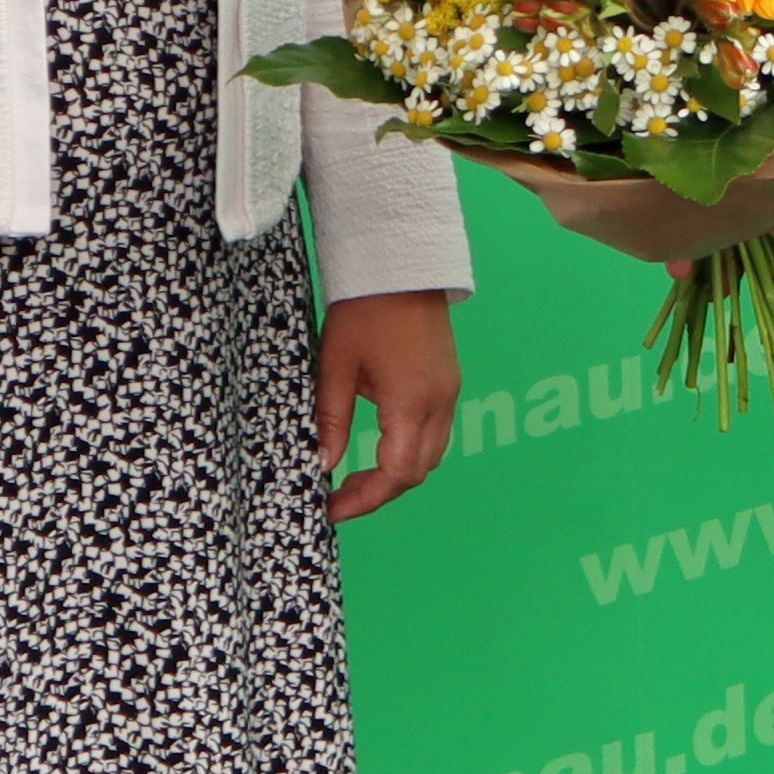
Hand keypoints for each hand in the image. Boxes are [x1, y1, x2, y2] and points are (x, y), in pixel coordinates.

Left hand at [321, 291, 461, 521]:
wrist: (400, 264)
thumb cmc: (365, 309)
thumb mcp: (335, 367)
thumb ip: (330, 421)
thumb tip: (323, 465)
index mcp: (411, 401)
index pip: (396, 474)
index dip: (364, 500)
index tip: (333, 509)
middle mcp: (439, 402)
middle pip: (418, 472)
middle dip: (380, 493)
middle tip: (340, 498)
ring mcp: (450, 391)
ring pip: (431, 455)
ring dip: (398, 474)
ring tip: (358, 477)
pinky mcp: (449, 380)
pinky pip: (437, 432)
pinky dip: (411, 450)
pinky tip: (382, 446)